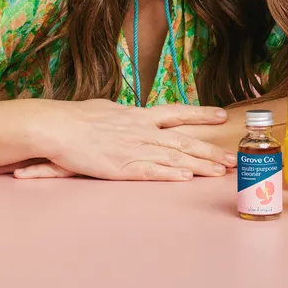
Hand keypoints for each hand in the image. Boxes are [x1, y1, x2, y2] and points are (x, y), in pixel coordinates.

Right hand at [21, 100, 235, 180]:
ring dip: (198, 165)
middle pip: (182, 139)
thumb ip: (119, 115)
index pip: (175, 113)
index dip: (199, 115)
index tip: (220, 116)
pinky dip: (170, 174)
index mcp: (136, 115)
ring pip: (172, 156)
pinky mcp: (120, 165)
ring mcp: (132, 147)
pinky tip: (187, 177)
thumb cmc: (73, 119)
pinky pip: (150, 170)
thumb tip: (124, 114)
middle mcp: (140, 129)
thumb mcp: (103, 110)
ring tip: (219, 171)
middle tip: (232, 156)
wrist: (55, 126)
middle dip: (209, 149)